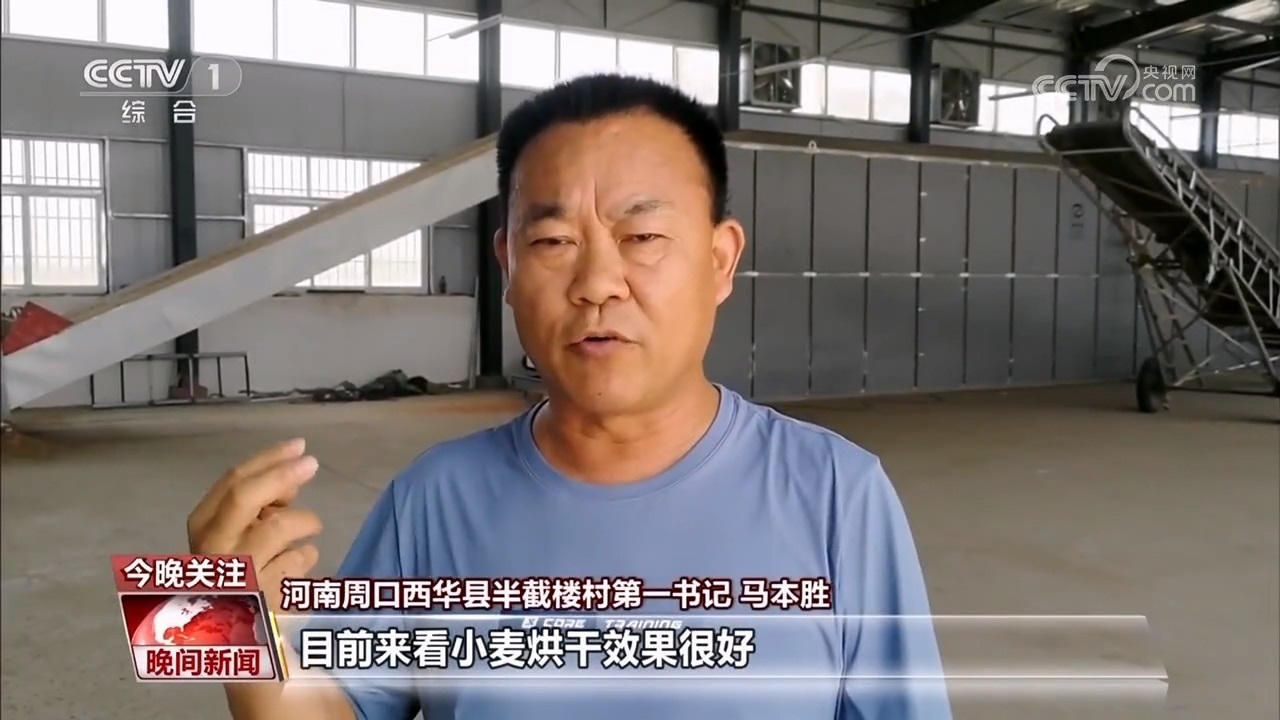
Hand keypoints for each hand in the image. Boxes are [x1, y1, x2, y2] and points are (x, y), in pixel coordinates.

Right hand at [187, 438, 322, 611]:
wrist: (232, 636)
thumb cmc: (239, 574)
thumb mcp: (239, 533)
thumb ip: (260, 504)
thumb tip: (293, 475)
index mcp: (202, 527)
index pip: (232, 482)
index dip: (268, 459)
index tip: (298, 447)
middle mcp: (213, 548)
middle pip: (244, 497)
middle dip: (280, 474)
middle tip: (312, 463)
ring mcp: (236, 572)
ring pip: (279, 526)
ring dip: (304, 522)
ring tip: (309, 530)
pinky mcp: (262, 596)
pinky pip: (299, 560)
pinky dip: (307, 556)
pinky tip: (298, 565)